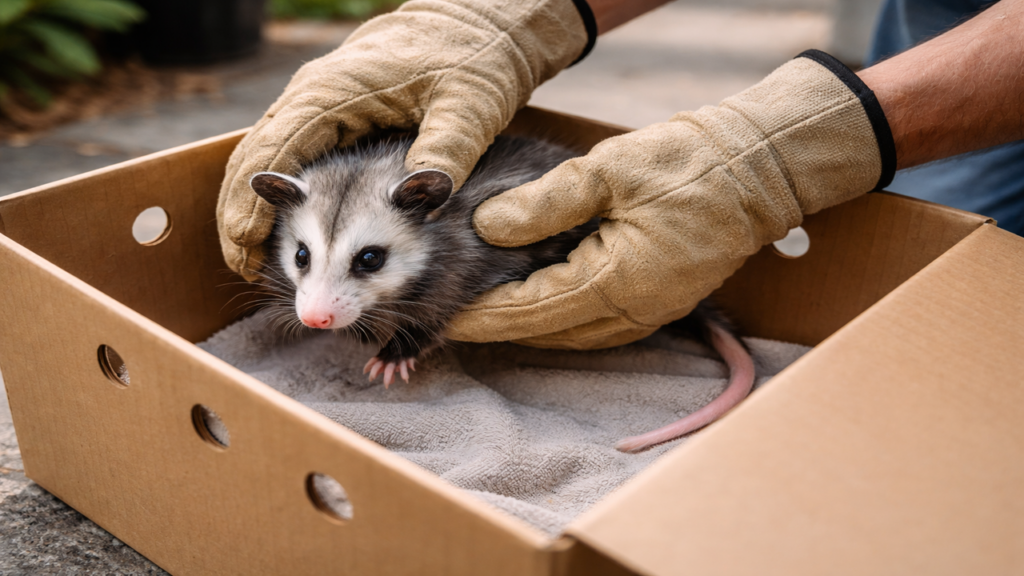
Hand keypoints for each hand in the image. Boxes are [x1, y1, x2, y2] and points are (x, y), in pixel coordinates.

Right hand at [216, 0, 589, 278]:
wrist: (475, 17)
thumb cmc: (473, 57)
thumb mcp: (469, 106)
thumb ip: (447, 150)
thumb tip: (429, 196)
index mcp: (333, 95)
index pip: (271, 157)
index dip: (251, 210)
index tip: (247, 256)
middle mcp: (315, 97)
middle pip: (256, 159)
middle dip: (243, 216)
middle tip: (246, 269)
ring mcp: (321, 103)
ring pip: (269, 156)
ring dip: (256, 205)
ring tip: (255, 257)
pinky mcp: (335, 111)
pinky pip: (293, 154)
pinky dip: (283, 192)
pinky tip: (290, 227)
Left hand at [448, 51, 895, 348]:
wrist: (762, 170)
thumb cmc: (691, 163)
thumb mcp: (608, 170)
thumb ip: (544, 203)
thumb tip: (487, 226)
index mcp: (616, 282)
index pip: (529, 311)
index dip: (482, 314)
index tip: (442, 315)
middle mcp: (632, 312)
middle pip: (547, 331)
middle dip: (497, 326)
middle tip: (451, 315)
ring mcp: (650, 313)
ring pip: (570, 334)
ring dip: (527, 324)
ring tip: (484, 310)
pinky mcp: (659, 303)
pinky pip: (596, 325)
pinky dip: (559, 316)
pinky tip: (537, 298)